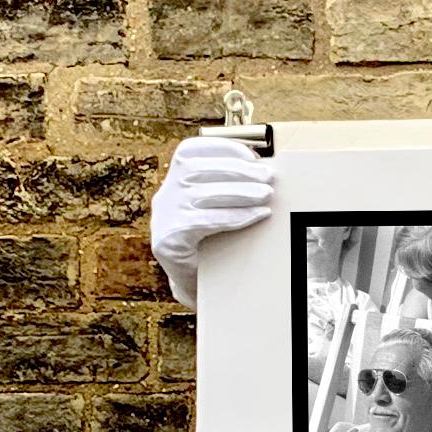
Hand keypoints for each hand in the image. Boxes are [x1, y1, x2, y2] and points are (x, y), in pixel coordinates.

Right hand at [150, 136, 273, 306]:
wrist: (196, 283)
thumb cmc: (214, 242)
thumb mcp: (218, 209)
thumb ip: (229, 188)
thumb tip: (265, 171)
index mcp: (174, 181)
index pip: (189, 151)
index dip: (220, 148)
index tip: (252, 155)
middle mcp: (164, 195)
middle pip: (196, 170)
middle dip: (237, 170)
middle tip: (268, 178)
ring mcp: (163, 217)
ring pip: (200, 194)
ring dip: (240, 192)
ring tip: (267, 195)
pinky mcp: (168, 239)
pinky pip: (202, 221)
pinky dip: (234, 215)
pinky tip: (258, 215)